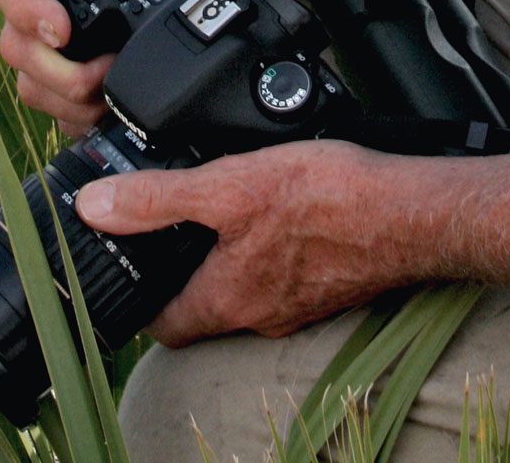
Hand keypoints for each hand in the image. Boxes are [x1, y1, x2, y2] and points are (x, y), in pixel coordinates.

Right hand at [0, 0, 256, 133]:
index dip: (22, 3)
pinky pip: (52, 101)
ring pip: (29, 77)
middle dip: (55, 71)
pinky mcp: (73, 62)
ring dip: (67, 98)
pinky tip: (113, 107)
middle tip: (103, 76)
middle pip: (14, 37)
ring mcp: (59, 25)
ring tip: (113, 94)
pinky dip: (79, 114)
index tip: (62, 33)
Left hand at [74, 141, 420, 343]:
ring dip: (224, 257)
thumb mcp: (229, 185)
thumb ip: (159, 198)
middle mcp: (261, 315)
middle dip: (179, 272)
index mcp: (228, 300)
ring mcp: (299, 303)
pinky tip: (274, 210)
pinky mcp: (328, 283)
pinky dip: (267, 248)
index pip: (163, 324)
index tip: (121, 264)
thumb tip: (95, 206)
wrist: (413, 212)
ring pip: (242, 290)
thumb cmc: (329, 199)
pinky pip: (281, 275)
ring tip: (213, 211)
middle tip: (162, 230)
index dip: (137, 297)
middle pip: (201, 307)